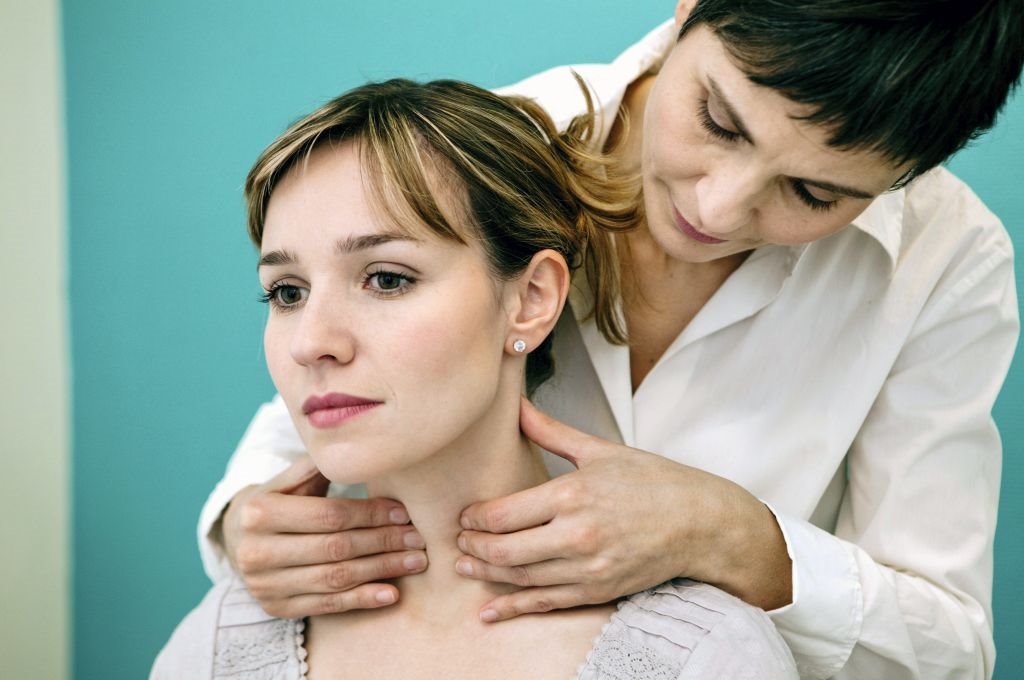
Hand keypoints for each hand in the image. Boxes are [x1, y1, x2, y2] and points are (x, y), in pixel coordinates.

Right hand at [220, 455, 427, 617]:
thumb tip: (357, 450)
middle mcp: (257, 551)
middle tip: (418, 538)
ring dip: (381, 570)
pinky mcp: (277, 607)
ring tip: (415, 562)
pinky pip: (327, 605)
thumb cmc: (275, 501)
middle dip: (383, 542)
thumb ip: (316, 467)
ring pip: (335, 578)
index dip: (370, 514)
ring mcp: (265, 584)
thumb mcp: (287, 479)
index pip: (328, 515)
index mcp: (260, 512)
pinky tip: (390, 593)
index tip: (403, 512)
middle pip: (335, 548)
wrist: (236, 539)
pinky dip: (362, 599)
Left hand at [455, 398, 791, 621]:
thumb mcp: (601, 450)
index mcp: (572, 494)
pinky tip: (491, 610)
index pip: (503, 514)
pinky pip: (545, 603)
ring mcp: (587, 569)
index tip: (463, 516)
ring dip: (485, 575)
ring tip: (465, 567)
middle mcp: (576, 535)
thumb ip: (551, 431)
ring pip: (519, 578)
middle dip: (472, 547)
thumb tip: (517, 405)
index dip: (474, 519)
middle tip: (456, 542)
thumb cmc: (655, 482)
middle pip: (503, 550)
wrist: (702, 523)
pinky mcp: (597, 592)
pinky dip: (514, 608)